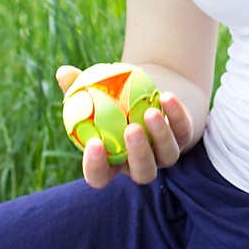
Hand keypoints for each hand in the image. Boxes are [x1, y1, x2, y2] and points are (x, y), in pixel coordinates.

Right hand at [55, 64, 193, 189]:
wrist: (151, 91)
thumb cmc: (113, 97)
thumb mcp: (95, 92)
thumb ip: (77, 86)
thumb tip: (63, 72)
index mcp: (113, 162)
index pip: (100, 176)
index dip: (95, 166)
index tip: (92, 143)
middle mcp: (140, 163)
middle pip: (142, 172)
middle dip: (137, 154)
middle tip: (130, 130)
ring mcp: (165, 153)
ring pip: (167, 156)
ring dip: (159, 135)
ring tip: (150, 112)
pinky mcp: (185, 137)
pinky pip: (183, 131)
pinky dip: (176, 115)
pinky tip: (166, 96)